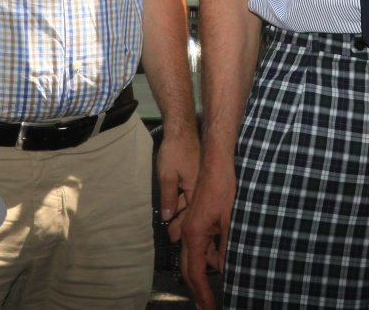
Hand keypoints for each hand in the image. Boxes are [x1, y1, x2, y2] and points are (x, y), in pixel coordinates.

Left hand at [154, 125, 200, 240]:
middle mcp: (201, 186)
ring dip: (183, 212)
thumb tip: (168, 217)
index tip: (177, 239)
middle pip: (193, 210)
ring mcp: (200, 179)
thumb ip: (168, 198)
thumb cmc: (175, 152)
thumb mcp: (167, 176)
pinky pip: (192, 192)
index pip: (191, 214)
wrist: (182, 129)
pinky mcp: (197, 173)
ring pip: (192, 201)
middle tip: (175, 237)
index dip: (184, 228)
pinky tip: (177, 205)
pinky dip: (184, 200)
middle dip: (183, 222)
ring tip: (174, 224)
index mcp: (195, 189)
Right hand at [180, 155, 236, 309]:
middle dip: (198, 288)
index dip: (202, 292)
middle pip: (189, 267)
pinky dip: (209, 254)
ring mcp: (190, 224)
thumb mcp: (231, 220)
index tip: (208, 307)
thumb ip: (227, 246)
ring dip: (205, 270)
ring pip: (195, 255)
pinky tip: (221, 260)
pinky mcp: (197, 218)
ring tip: (215, 288)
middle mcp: (188, 231)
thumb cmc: (224, 187)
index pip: (195, 271)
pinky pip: (200, 243)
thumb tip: (226, 268)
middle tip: (207, 306)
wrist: (217, 161)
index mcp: (194, 233)